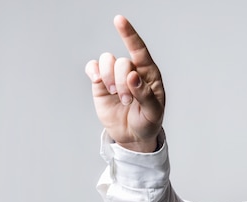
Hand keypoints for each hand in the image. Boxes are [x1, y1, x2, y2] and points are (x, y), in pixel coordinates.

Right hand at [85, 15, 164, 151]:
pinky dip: (94, 71)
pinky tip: (99, 82)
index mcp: (149, 74)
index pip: (139, 50)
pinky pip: (93, 67)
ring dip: (109, 78)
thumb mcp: (153, 112)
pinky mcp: (101, 83)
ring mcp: (115, 76)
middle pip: (122, 62)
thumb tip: (133, 76)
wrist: (133, 136)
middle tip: (127, 100)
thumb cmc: (148, 122)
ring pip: (106, 61)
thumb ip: (145, 94)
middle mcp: (132, 71)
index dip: (129, 35)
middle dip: (122, 82)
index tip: (119, 20)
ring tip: (116, 95)